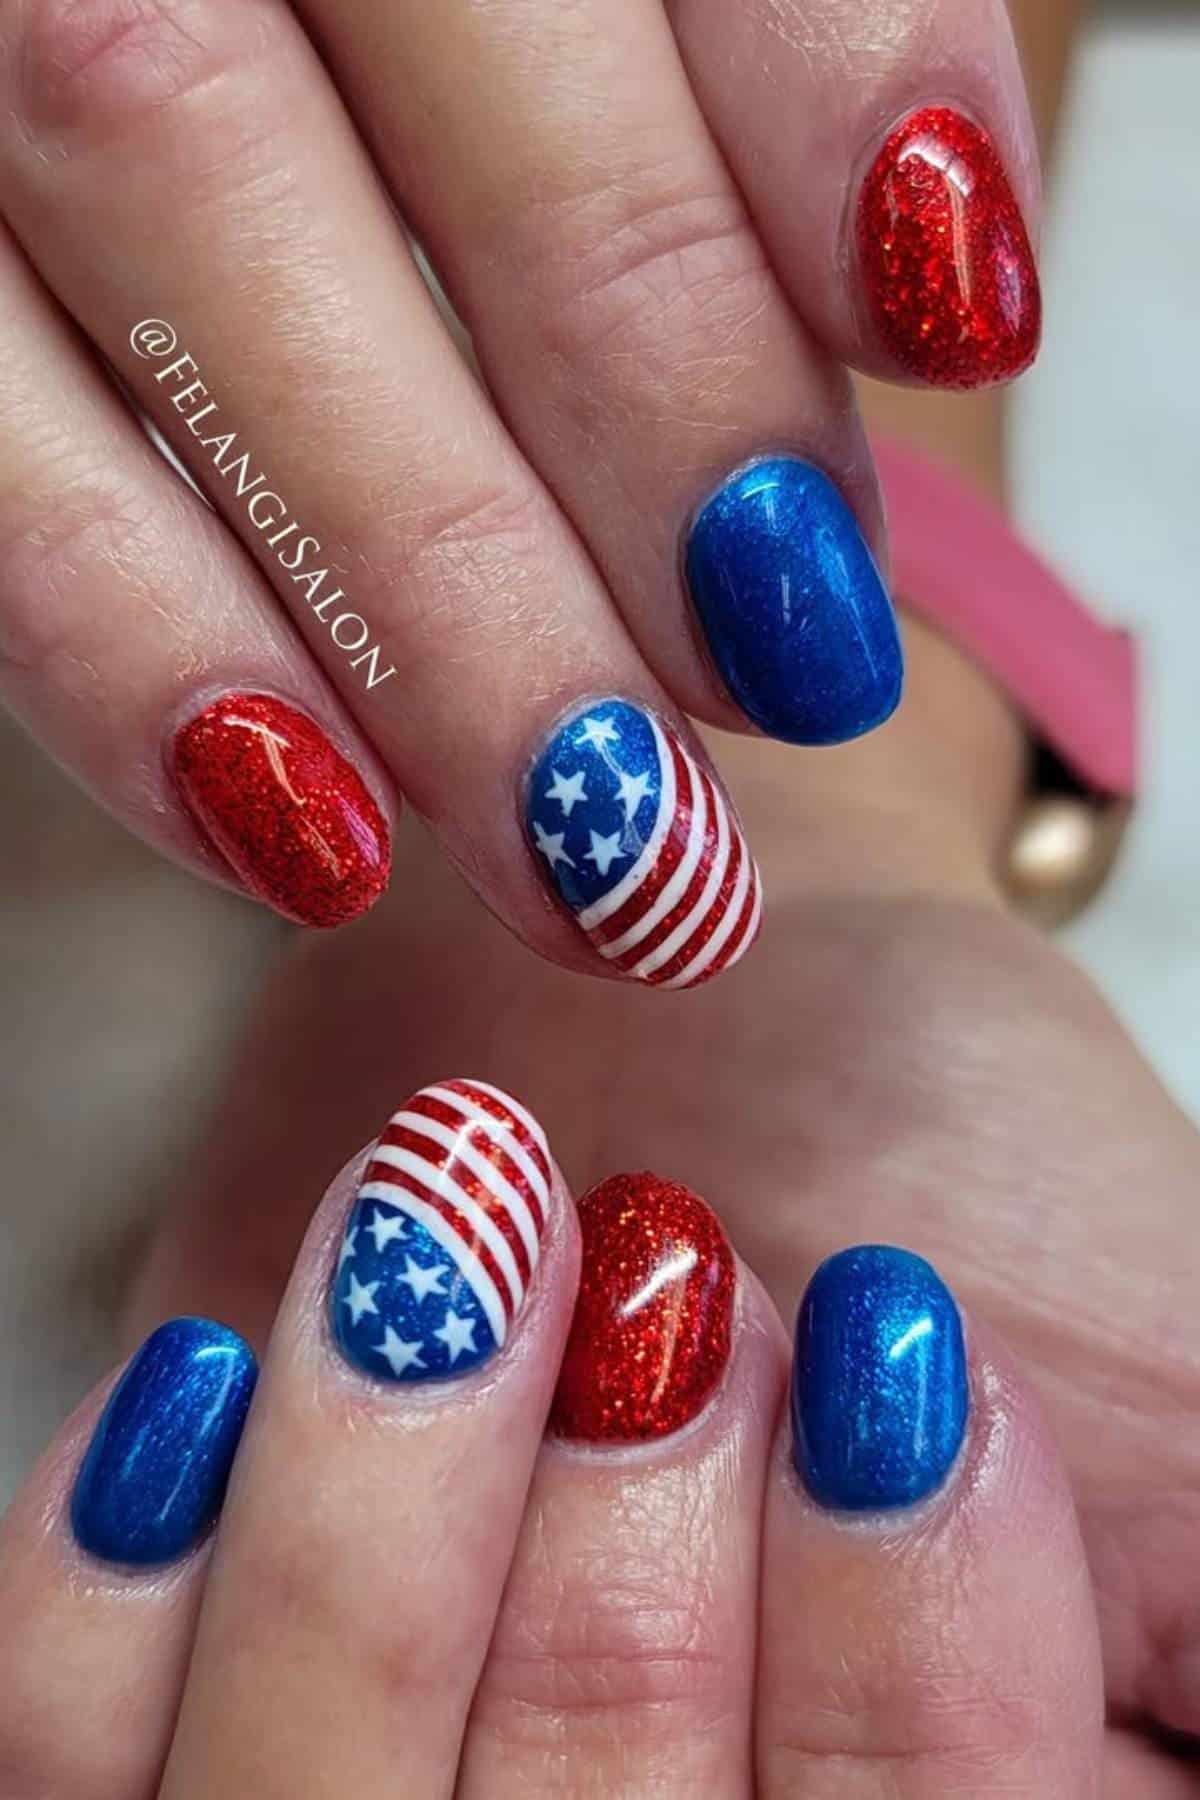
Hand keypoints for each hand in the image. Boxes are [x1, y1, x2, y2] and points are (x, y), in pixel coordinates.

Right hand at [0, 0, 1037, 971]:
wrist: (143, 71)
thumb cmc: (435, 80)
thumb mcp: (562, 17)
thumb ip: (721, 75)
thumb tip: (919, 282)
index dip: (831, 67)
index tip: (954, 317)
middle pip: (436, 26)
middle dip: (649, 370)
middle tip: (788, 665)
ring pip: (165, 173)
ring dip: (410, 565)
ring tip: (584, 835)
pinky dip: (116, 637)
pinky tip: (299, 826)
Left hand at [0, 1087, 1107, 1793]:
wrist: (718, 1012)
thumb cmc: (970, 1170)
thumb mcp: (1177, 1408)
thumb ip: (1189, 1616)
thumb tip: (1171, 1751)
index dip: (909, 1699)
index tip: (897, 1369)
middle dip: (630, 1599)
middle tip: (679, 1282)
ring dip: (388, 1524)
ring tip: (471, 1241)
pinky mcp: (184, 1697)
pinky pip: (70, 1750)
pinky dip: (121, 1578)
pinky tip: (221, 1380)